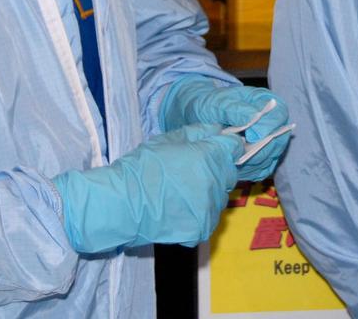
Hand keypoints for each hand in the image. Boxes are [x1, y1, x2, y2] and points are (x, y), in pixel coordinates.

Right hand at [53, 124, 243, 252]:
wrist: (123, 204)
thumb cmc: (143, 167)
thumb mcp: (168, 140)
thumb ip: (198, 132)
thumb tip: (217, 129)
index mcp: (209, 157)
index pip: (234, 147)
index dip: (224, 145)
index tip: (213, 148)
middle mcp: (215, 183)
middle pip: (229, 172)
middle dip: (217, 168)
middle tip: (192, 170)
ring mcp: (210, 208)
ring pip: (220, 196)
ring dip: (208, 192)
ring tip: (182, 192)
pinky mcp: (202, 229)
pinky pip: (209, 216)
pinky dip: (199, 213)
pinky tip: (179, 208)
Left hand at [162, 78, 291, 180]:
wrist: (197, 117)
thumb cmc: (209, 105)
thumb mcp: (216, 102)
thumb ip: (234, 108)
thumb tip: (253, 117)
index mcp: (265, 101)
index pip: (279, 113)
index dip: (270, 125)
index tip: (252, 134)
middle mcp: (270, 123)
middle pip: (278, 139)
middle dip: (260, 149)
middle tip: (239, 153)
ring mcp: (266, 142)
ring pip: (270, 158)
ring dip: (253, 162)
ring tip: (233, 159)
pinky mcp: (259, 160)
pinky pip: (260, 170)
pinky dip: (248, 171)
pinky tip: (233, 166)